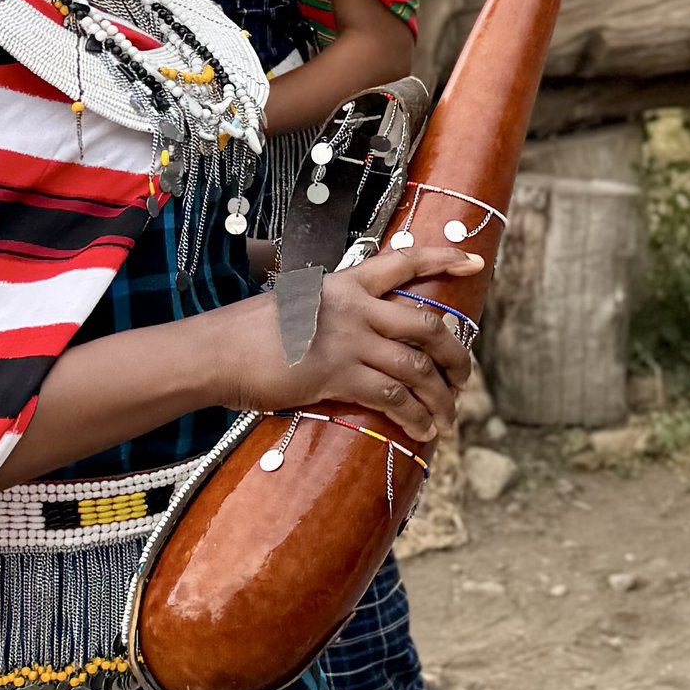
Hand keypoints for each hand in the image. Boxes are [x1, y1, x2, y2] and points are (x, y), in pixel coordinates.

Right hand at [206, 237, 482, 447]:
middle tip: (466, 376)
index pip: (403, 262)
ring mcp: (348, 339)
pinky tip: (424, 430)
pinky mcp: (338, 374)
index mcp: (345, 283)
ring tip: (449, 418)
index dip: (443, 259)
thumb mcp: (297, 305)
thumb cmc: (249, 333)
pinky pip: (393, 396)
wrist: (215, 352)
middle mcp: (354, 307)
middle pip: (427, 325)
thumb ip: (334, 313)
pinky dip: (416, 416)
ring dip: (441, 396)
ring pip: (417, 366)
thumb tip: (358, 334)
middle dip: (457, 354)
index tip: (475, 261)